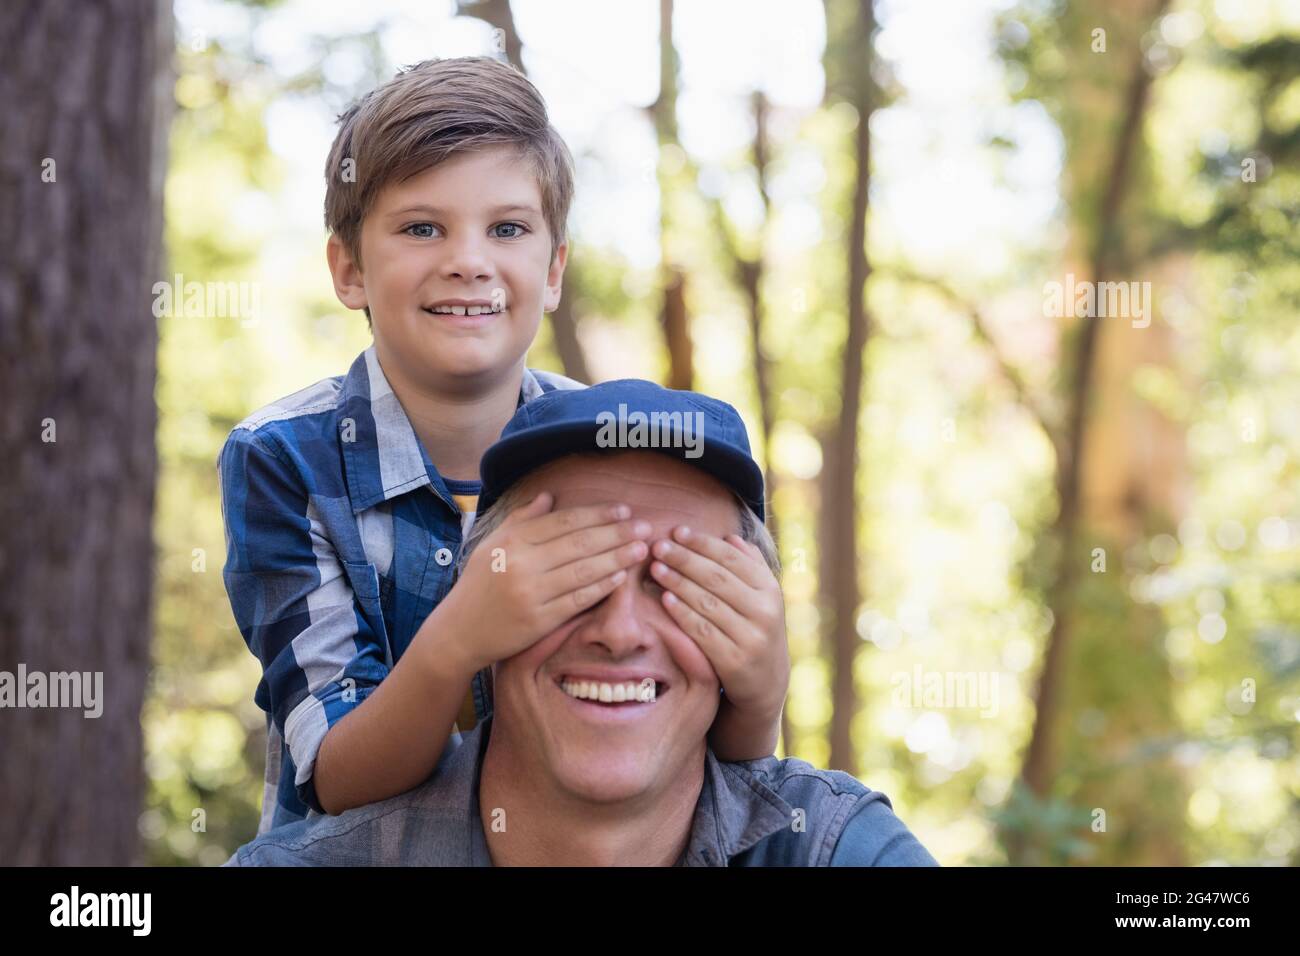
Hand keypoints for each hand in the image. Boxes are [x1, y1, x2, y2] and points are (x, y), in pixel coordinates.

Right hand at [439, 492, 653, 673]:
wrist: (459, 630)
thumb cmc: (479, 583)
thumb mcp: (492, 544)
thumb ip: (522, 519)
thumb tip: (550, 495)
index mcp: (512, 540)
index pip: (564, 521)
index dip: (597, 515)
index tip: (624, 511)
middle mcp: (522, 563)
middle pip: (579, 543)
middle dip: (616, 534)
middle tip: (644, 527)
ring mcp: (531, 593)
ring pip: (583, 571)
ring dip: (617, 558)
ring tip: (641, 549)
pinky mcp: (538, 621)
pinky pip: (577, 600)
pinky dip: (601, 587)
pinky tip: (621, 577)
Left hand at [649, 526, 788, 720]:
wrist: (766, 682)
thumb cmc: (755, 628)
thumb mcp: (761, 597)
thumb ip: (750, 566)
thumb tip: (730, 537)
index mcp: (770, 589)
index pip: (733, 559)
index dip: (703, 543)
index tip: (677, 531)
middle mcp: (764, 611)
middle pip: (717, 578)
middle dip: (684, 559)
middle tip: (658, 546)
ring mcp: (750, 637)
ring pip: (707, 602)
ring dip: (678, 582)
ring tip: (655, 568)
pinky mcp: (733, 661)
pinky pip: (702, 631)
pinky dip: (682, 612)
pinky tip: (665, 598)